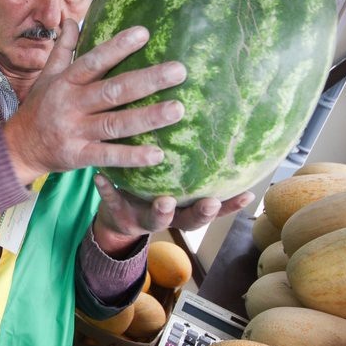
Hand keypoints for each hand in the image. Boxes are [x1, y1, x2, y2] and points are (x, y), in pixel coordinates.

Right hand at [2, 19, 185, 185]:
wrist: (19, 147)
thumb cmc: (39, 107)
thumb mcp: (47, 75)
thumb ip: (63, 48)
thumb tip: (71, 20)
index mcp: (66, 82)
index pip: (93, 61)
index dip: (117, 47)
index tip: (144, 33)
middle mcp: (72, 105)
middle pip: (113, 91)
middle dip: (146, 81)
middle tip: (179, 71)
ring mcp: (75, 132)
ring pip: (115, 123)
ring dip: (147, 117)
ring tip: (177, 109)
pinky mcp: (78, 156)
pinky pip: (108, 156)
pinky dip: (132, 156)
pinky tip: (158, 154)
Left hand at [91, 174, 255, 256]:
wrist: (116, 216)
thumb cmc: (152, 190)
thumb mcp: (174, 180)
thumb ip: (192, 164)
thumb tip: (223, 125)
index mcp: (183, 208)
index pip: (212, 208)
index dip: (230, 206)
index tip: (246, 194)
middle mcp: (166, 216)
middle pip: (188, 220)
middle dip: (200, 213)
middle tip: (209, 203)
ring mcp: (141, 217)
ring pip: (154, 219)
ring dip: (160, 211)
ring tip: (164, 200)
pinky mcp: (115, 211)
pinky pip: (111, 200)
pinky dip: (106, 190)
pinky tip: (100, 177)